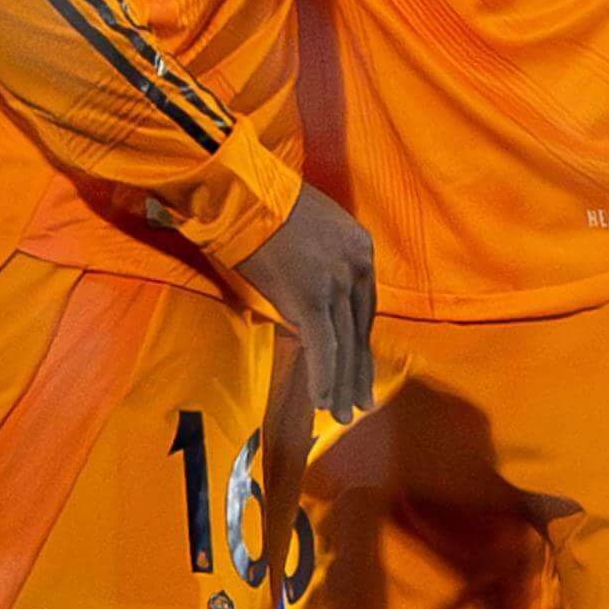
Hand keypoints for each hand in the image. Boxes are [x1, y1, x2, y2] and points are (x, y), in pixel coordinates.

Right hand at [235, 183, 378, 418]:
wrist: (243, 194)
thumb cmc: (266, 206)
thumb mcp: (311, 229)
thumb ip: (322, 265)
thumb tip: (313, 304)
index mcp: (361, 248)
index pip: (365, 308)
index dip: (361, 343)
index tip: (360, 369)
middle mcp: (357, 266)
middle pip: (360, 330)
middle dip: (358, 372)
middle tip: (358, 403)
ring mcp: (336, 283)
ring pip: (345, 345)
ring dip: (341, 385)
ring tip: (340, 415)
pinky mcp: (312, 298)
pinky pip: (323, 347)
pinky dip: (323, 378)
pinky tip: (321, 403)